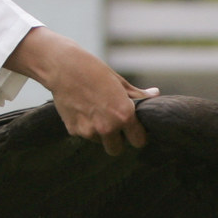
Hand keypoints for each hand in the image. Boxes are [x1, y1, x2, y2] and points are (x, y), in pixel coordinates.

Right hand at [4, 27, 158, 155]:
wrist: (62, 67)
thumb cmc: (93, 70)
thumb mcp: (119, 82)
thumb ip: (137, 95)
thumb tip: (155, 94)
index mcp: (124, 115)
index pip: (139, 141)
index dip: (137, 136)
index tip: (133, 130)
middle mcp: (107, 127)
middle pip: (116, 150)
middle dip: (116, 141)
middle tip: (113, 125)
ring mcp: (89, 131)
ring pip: (99, 142)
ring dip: (99, 133)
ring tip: (94, 111)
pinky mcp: (74, 131)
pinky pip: (84, 135)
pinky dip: (85, 126)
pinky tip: (82, 109)